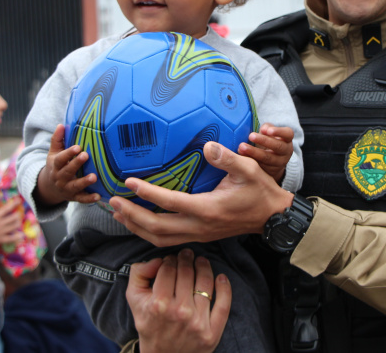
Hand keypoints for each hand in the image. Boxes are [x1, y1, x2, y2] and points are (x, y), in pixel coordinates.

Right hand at [0, 197, 23, 249]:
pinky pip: (11, 238)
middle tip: (17, 214)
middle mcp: (0, 223)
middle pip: (14, 217)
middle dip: (17, 215)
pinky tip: (21, 235)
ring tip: (18, 222)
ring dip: (17, 223)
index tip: (19, 200)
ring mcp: (1, 232)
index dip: (14, 204)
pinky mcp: (1, 239)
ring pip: (15, 226)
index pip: (6, 209)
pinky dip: (17, 237)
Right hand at [35, 124, 99, 205]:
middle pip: (67, 171)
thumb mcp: (54, 153)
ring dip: (84, 182)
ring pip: (75, 186)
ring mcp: (67, 189)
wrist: (49, 187)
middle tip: (85, 155)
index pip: (60, 159)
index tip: (77, 147)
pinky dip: (89, 198)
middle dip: (76, 164)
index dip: (68, 153)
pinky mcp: (74, 197)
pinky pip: (81, 199)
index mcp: (55, 165)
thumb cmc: (56, 165)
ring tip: (94, 177)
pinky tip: (98, 196)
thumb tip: (61, 125)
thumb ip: (57, 140)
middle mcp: (60, 178)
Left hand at [110, 141, 293, 246]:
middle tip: (112, 202)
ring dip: (136, 227)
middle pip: (156, 228)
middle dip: (131, 216)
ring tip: (119, 213)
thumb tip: (207, 146)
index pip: (170, 203)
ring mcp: (199, 234)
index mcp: (208, 209)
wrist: (273, 218)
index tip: (128, 182)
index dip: (146, 193)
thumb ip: (227, 158)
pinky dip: (148, 233)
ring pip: (159, 239)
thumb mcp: (248, 170)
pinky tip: (139, 223)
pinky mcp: (199, 236)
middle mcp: (199, 226)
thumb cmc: (260, 191)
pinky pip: (167, 240)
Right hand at [126, 249, 230, 352]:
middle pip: (187, 272)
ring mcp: (197, 323)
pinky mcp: (212, 332)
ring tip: (201, 262)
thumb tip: (158, 259)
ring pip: (205, 283)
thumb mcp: (134, 300)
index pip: (168, 269)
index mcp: (158, 304)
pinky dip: (224, 287)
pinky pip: (224, 304)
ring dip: (204, 266)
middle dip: (186, 259)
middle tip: (187, 255)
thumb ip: (139, 274)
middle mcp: (179, 312)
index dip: (170, 259)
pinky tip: (221, 277)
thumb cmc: (149, 324)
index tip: (172, 259)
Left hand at [239, 123, 293, 182]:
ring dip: (254, 152)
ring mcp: (280, 163)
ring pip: (268, 158)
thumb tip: (263, 129)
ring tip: (242, 147)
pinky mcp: (272, 171)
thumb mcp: (270, 133)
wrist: (272, 161)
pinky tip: (241, 157)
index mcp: (287, 139)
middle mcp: (286, 151)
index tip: (268, 130)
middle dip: (264, 141)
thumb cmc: (269, 141)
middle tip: (250, 136)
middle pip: (278, 146)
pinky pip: (261, 166)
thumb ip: (267, 128)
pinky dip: (251, 161)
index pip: (288, 134)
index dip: (279, 131)